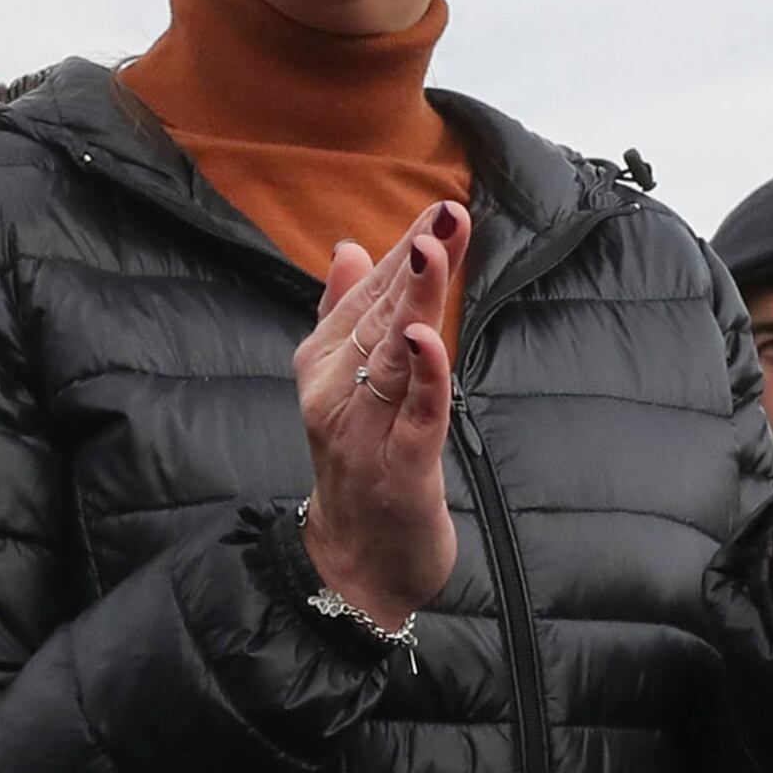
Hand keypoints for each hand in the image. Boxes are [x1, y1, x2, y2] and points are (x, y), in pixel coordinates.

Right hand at [298, 205, 464, 630]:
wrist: (357, 564)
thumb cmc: (359, 465)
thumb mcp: (346, 387)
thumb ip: (345, 316)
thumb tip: (348, 247)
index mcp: (325, 365)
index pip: (369, 295)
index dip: (405, 251)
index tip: (442, 209)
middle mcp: (336, 392)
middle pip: (380, 316)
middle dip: (416, 263)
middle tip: (447, 215)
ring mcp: (365, 431)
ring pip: (394, 356)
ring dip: (415, 302)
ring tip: (433, 252)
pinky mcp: (400, 469)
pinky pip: (416, 415)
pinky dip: (424, 376)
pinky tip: (429, 339)